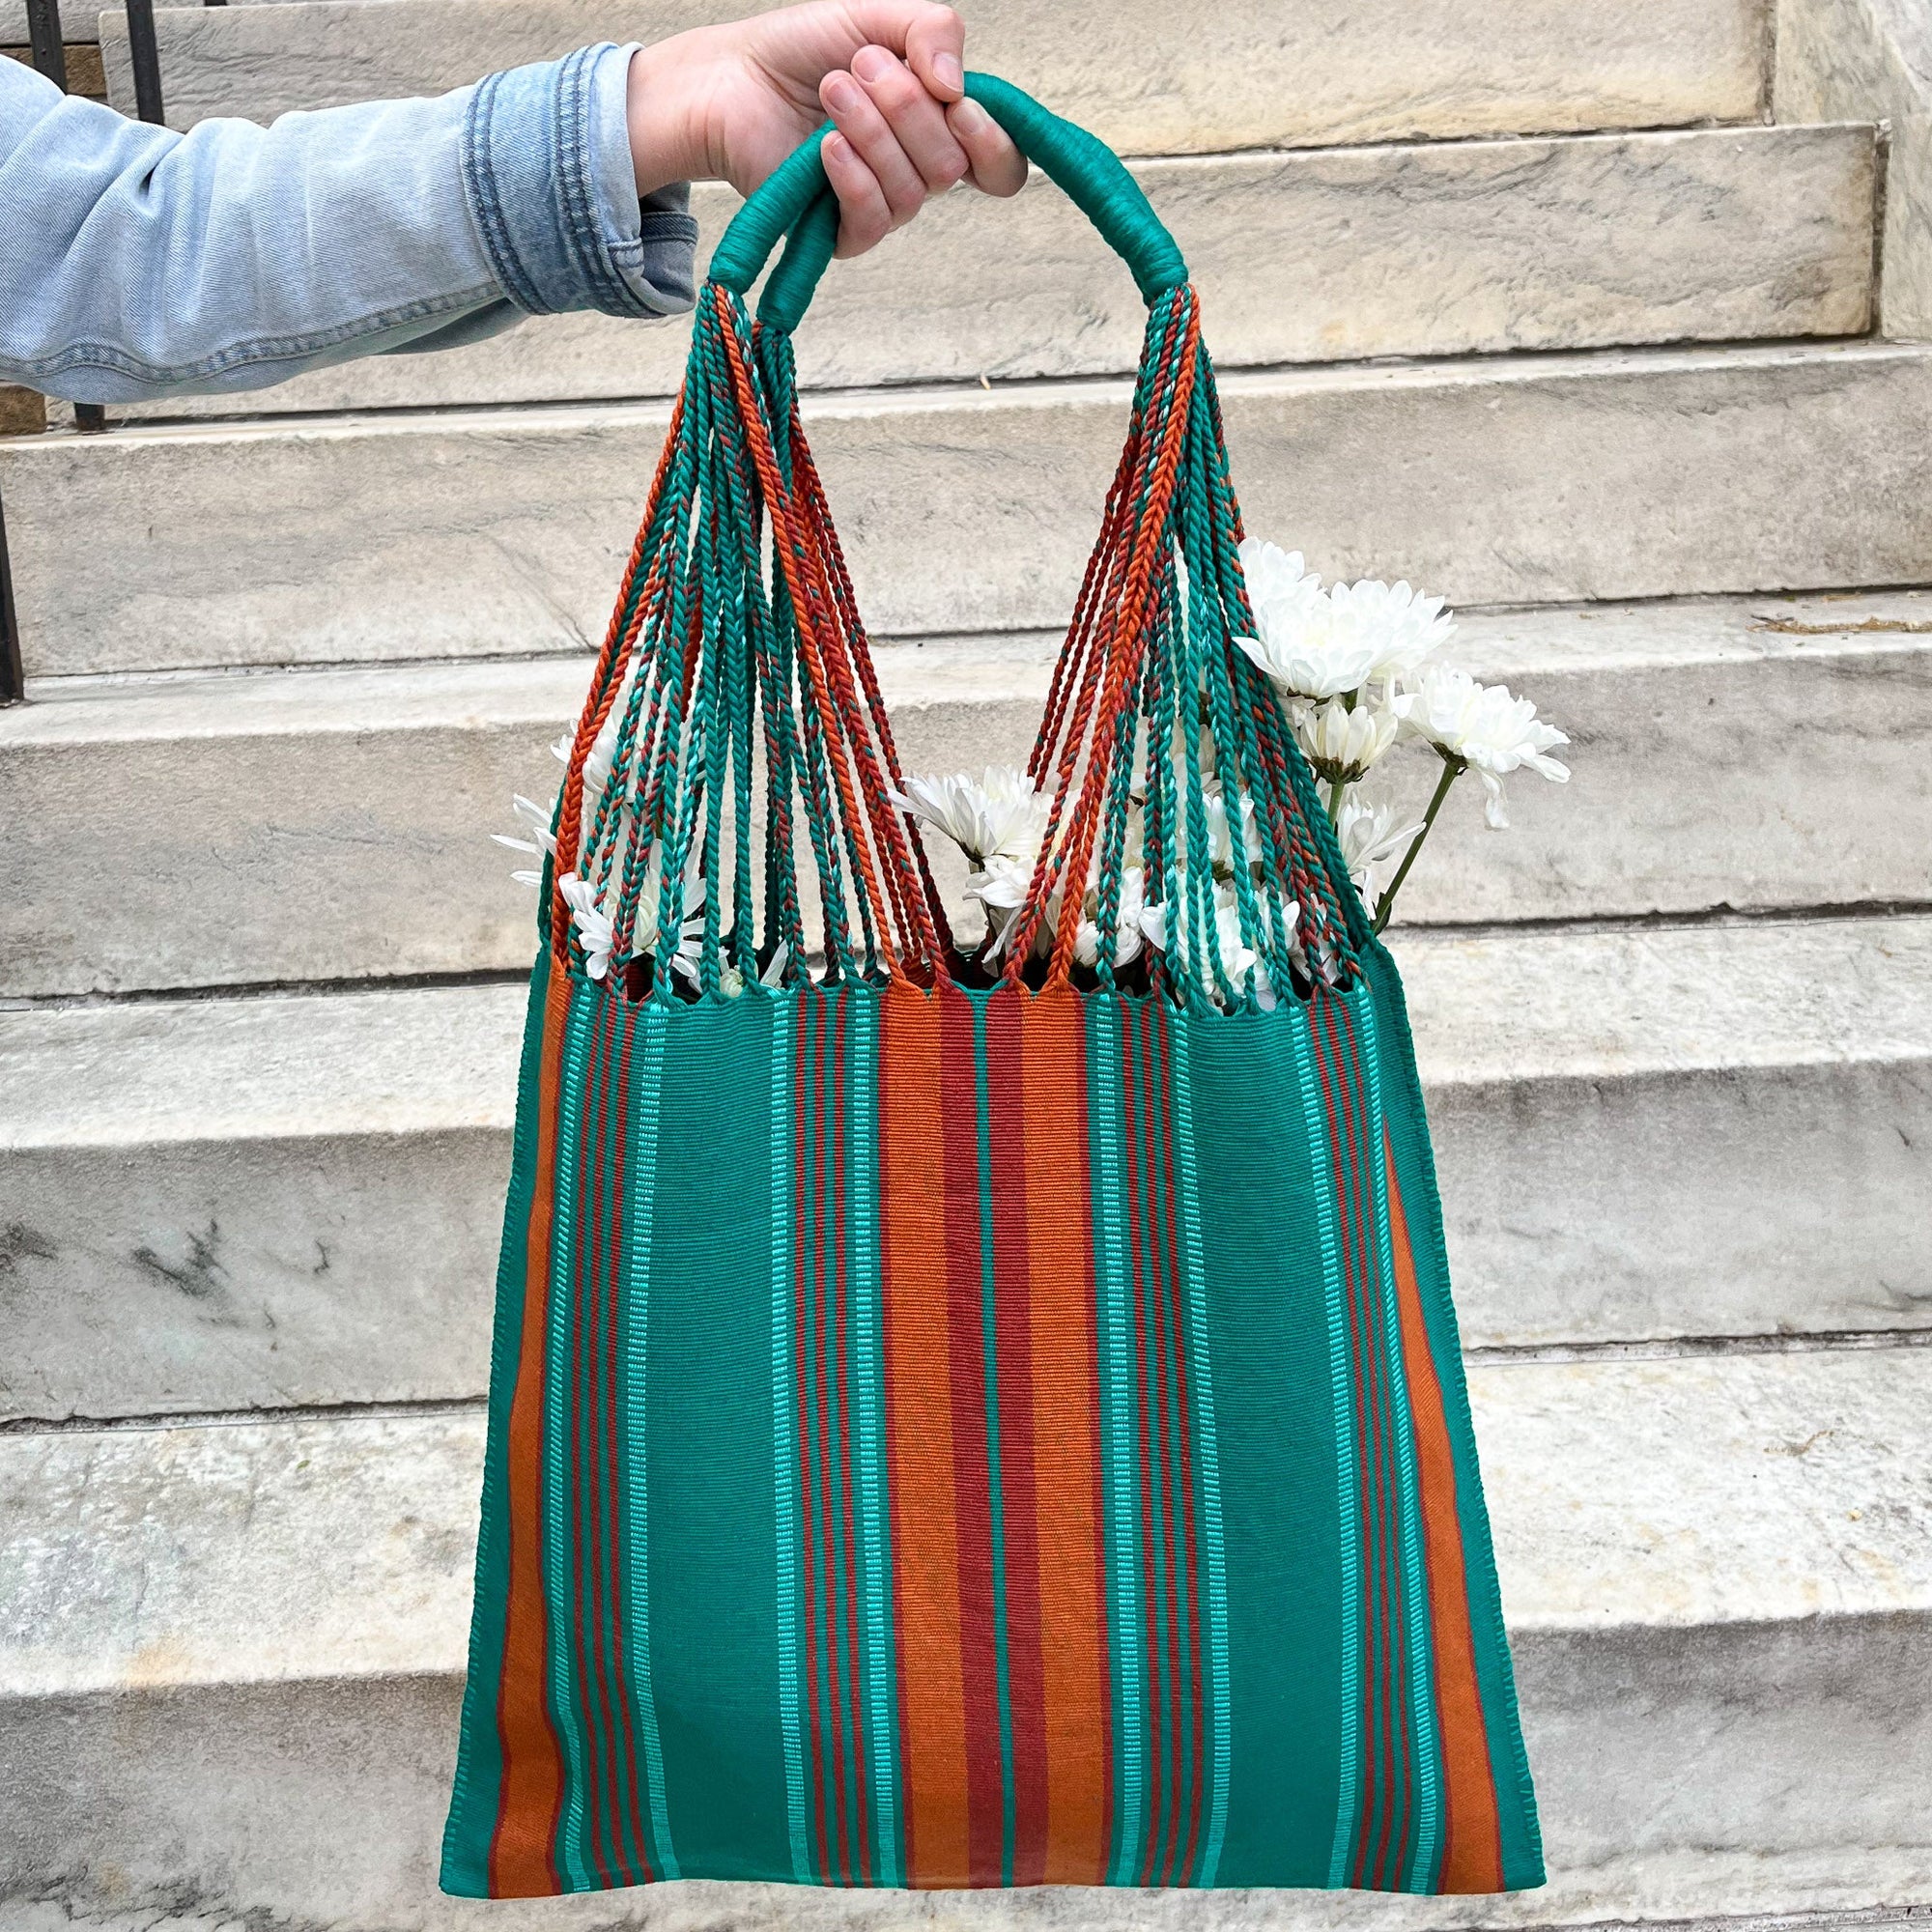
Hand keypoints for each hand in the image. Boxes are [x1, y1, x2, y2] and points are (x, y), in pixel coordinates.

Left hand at [625, 2, 1026, 257]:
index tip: (956, 101)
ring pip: (914, 190)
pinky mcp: (844, 233)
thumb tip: (958, 87)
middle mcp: (919, 170)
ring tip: (832, 88)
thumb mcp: (877, 19)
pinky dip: (854, 176)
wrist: (733, 78)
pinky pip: (875, 220)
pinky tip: (826, 145)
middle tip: (860, 68)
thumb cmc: (802, 49)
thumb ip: (934, 31)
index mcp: (939, 125)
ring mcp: (883, 205)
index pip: (1000, 164)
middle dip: (909, 109)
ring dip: (872, 130)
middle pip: (953, 167)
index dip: (991, 141)